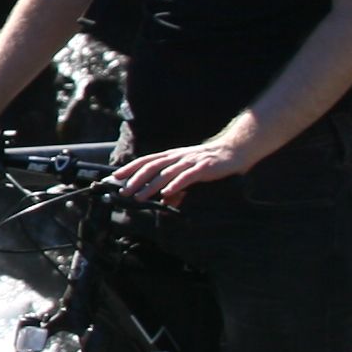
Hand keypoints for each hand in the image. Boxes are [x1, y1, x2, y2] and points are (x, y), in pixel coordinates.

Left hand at [108, 140, 251, 205]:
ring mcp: (190, 161)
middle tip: (124, 191)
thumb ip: (176, 188)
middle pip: (152, 167)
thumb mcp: (190, 174)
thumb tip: (164, 201)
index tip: (117, 176)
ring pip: (166, 173)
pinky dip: (176, 184)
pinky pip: (187, 177)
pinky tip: (167, 193)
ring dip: (151, 185)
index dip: (131, 167)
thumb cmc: (210, 163)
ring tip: (139, 196)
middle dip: (136, 179)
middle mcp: (178, 157)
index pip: (147, 160)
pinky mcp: (204, 167)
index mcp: (172, 156)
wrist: (235, 151)